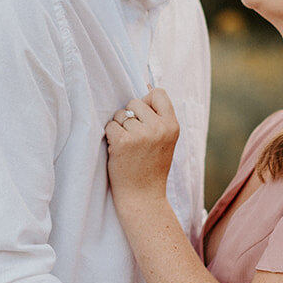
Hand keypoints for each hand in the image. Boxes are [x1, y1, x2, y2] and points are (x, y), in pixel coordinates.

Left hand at [104, 88, 178, 204]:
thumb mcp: (165, 140)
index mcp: (172, 126)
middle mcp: (159, 128)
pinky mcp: (123, 142)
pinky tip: (118, 151)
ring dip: (118, 128)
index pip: (158, 93)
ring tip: (128, 147)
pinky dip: (110, 136)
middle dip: (129, 116)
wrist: (143, 197)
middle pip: (134, 102)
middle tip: (134, 137)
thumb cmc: (151, 168)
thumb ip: (158, 117)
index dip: (147, 100)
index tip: (142, 115)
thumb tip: (145, 85)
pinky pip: (110, 125)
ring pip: (119, 115)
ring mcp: (141, 134)